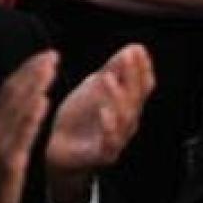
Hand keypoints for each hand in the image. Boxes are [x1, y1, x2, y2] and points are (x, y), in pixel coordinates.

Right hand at [0, 50, 57, 202]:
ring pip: (18, 109)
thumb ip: (10, 119)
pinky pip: (22, 136)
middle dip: (33, 72)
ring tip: (50, 70)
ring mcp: (0, 144)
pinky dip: (32, 117)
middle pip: (14, 93)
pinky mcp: (10, 161)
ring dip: (34, 86)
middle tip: (53, 55)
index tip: (45, 55)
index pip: (9, 88)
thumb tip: (28, 96)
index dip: (27, 70)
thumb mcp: (0, 141)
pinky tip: (43, 103)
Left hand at [46, 44, 155, 202]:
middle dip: (132, 76)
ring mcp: (117, 139)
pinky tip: (104, 111)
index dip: (142, 68)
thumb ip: (113, 69)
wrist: (58, 148)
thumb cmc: (80, 117)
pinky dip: (109, 126)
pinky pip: (110, 142)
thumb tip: (133, 48)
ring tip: (109, 78)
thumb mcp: (95, 87)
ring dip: (118, 97)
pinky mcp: (102, 154)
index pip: (143, 85)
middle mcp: (127, 122)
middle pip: (136, 98)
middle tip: (127, 57)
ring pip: (125, 118)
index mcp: (127, 104)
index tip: (138, 50)